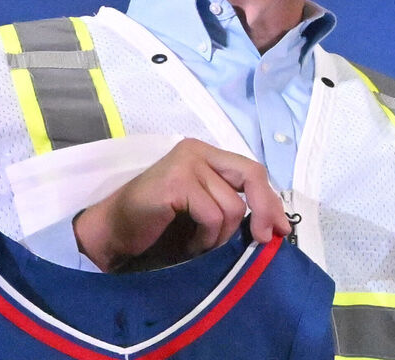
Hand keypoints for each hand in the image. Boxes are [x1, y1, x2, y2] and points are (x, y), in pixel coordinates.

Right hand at [73, 138, 290, 270]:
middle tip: (262, 240)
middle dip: (264, 211)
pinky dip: (205, 238)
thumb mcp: (203, 208)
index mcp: (207, 154)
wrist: (113, 232)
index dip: (271, 200)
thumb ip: (231, 203)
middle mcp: (198, 151)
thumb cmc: (158, 225)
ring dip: (220, 236)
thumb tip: (276, 225)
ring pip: (232, 206)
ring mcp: (186, 163)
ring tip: (199, 243)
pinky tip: (189, 243)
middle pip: (251, 176)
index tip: (281, 229)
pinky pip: (212, 215)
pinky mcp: (176, 181)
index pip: (252, 170)